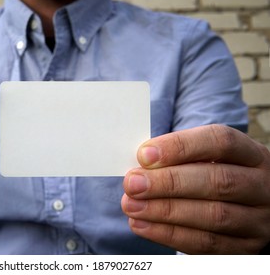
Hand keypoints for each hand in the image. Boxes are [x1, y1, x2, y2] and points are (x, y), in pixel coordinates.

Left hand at [121, 124, 269, 253]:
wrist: (247, 207)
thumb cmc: (217, 174)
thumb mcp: (208, 159)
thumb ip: (179, 158)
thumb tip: (140, 167)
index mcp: (251, 154)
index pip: (220, 141)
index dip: (180, 146)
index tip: (144, 154)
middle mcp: (261, 185)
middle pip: (217, 181)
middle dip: (168, 182)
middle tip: (133, 183)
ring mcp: (257, 219)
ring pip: (213, 215)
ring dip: (164, 211)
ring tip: (132, 205)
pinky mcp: (245, 247)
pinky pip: (206, 244)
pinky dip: (169, 234)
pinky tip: (142, 225)